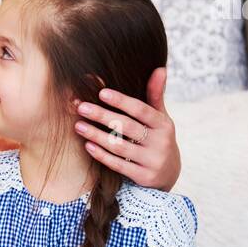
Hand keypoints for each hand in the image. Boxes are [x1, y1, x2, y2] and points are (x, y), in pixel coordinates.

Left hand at [74, 66, 180, 190]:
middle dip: (102, 116)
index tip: (101, 92)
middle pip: (127, 127)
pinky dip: (102, 155)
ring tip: (78, 125)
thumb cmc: (158, 139)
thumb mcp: (160, 118)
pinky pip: (119, 165)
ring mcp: (152, 161)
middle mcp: (161, 142)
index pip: (141, 110)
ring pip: (120, 146)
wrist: (169, 174)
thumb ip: (156, 95)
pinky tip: (87, 145)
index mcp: (164, 125)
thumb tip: (159, 69)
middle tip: (81, 107)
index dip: (121, 101)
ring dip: (97, 135)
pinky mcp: (143, 177)